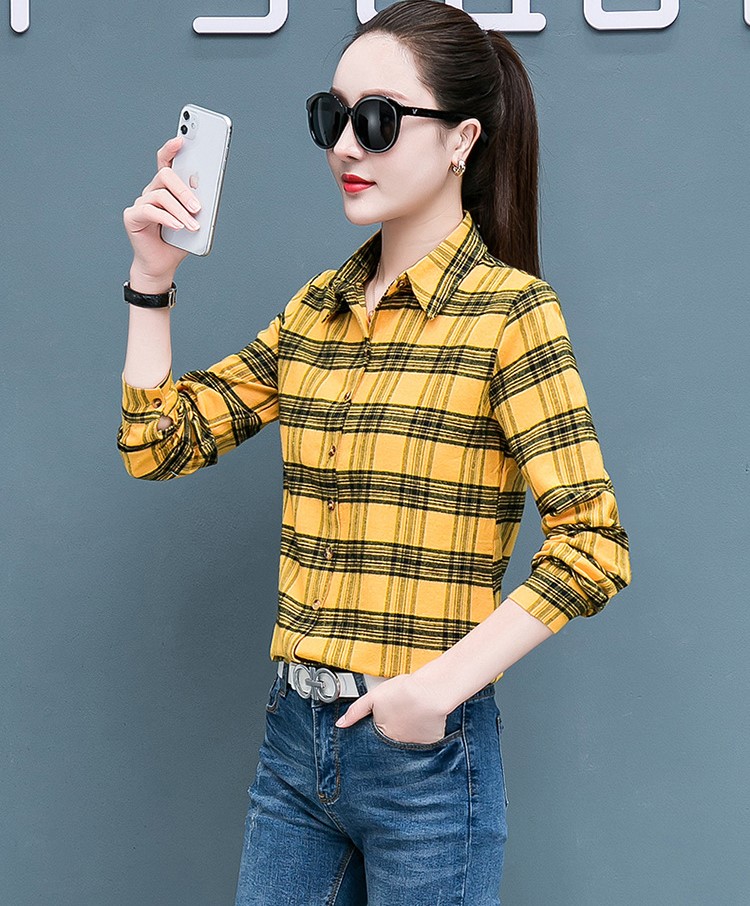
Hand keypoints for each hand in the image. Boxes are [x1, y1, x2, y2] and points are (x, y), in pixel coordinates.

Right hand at [122, 135, 201, 280]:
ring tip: (193, 225)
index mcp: (166, 189)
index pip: (166, 161)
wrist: (163, 265)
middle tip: (199, 207)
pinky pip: (150, 211)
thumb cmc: (179, 242)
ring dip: (180, 211)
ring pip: (161, 194)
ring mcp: (140, 203)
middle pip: (165, 175)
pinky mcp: (132, 217)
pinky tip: (179, 227)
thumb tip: (203, 188)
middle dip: (184, 190)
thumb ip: (197, 204)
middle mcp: (151, 192)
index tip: (182, 139)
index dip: (171, 148)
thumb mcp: (194, 221)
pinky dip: (167, 219)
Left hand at [335, 672, 449, 743]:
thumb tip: (340, 724)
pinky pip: (424, 743)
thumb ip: (355, 711)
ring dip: (407, 734)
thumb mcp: (373, 697)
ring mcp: (414, 746)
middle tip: (399, 717)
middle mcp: (397, 745)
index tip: (383, 721)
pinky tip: (423, 721)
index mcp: (381, 735)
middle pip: (390, 743)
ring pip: (407, 743)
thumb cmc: (404, 691)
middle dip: (392, 734)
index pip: (374, 740)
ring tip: (411, 718)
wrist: (430, 691)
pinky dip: (422, 735)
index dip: (377, 730)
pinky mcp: (430, 744)